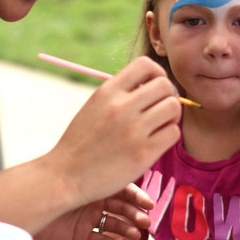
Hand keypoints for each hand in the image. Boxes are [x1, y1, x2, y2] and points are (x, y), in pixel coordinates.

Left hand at [34, 183, 154, 239]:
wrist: (27, 204)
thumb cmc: (53, 186)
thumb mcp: (81, 180)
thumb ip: (104, 177)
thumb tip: (131, 170)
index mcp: (95, 181)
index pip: (123, 188)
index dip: (138, 197)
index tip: (150, 205)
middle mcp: (92, 198)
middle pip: (121, 207)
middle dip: (135, 214)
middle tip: (146, 222)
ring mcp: (86, 217)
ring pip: (112, 224)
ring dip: (125, 229)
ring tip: (134, 235)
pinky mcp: (77, 234)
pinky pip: (97, 239)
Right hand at [47, 56, 181, 203]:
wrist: (66, 175)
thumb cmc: (81, 142)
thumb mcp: (94, 106)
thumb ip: (118, 93)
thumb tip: (149, 84)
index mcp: (108, 91)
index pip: (145, 64)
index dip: (156, 74)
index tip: (152, 88)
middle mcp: (121, 107)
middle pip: (165, 85)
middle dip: (167, 96)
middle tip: (160, 110)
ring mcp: (133, 130)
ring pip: (173, 107)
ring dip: (171, 116)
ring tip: (160, 126)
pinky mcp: (143, 153)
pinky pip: (173, 133)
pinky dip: (169, 136)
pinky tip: (156, 142)